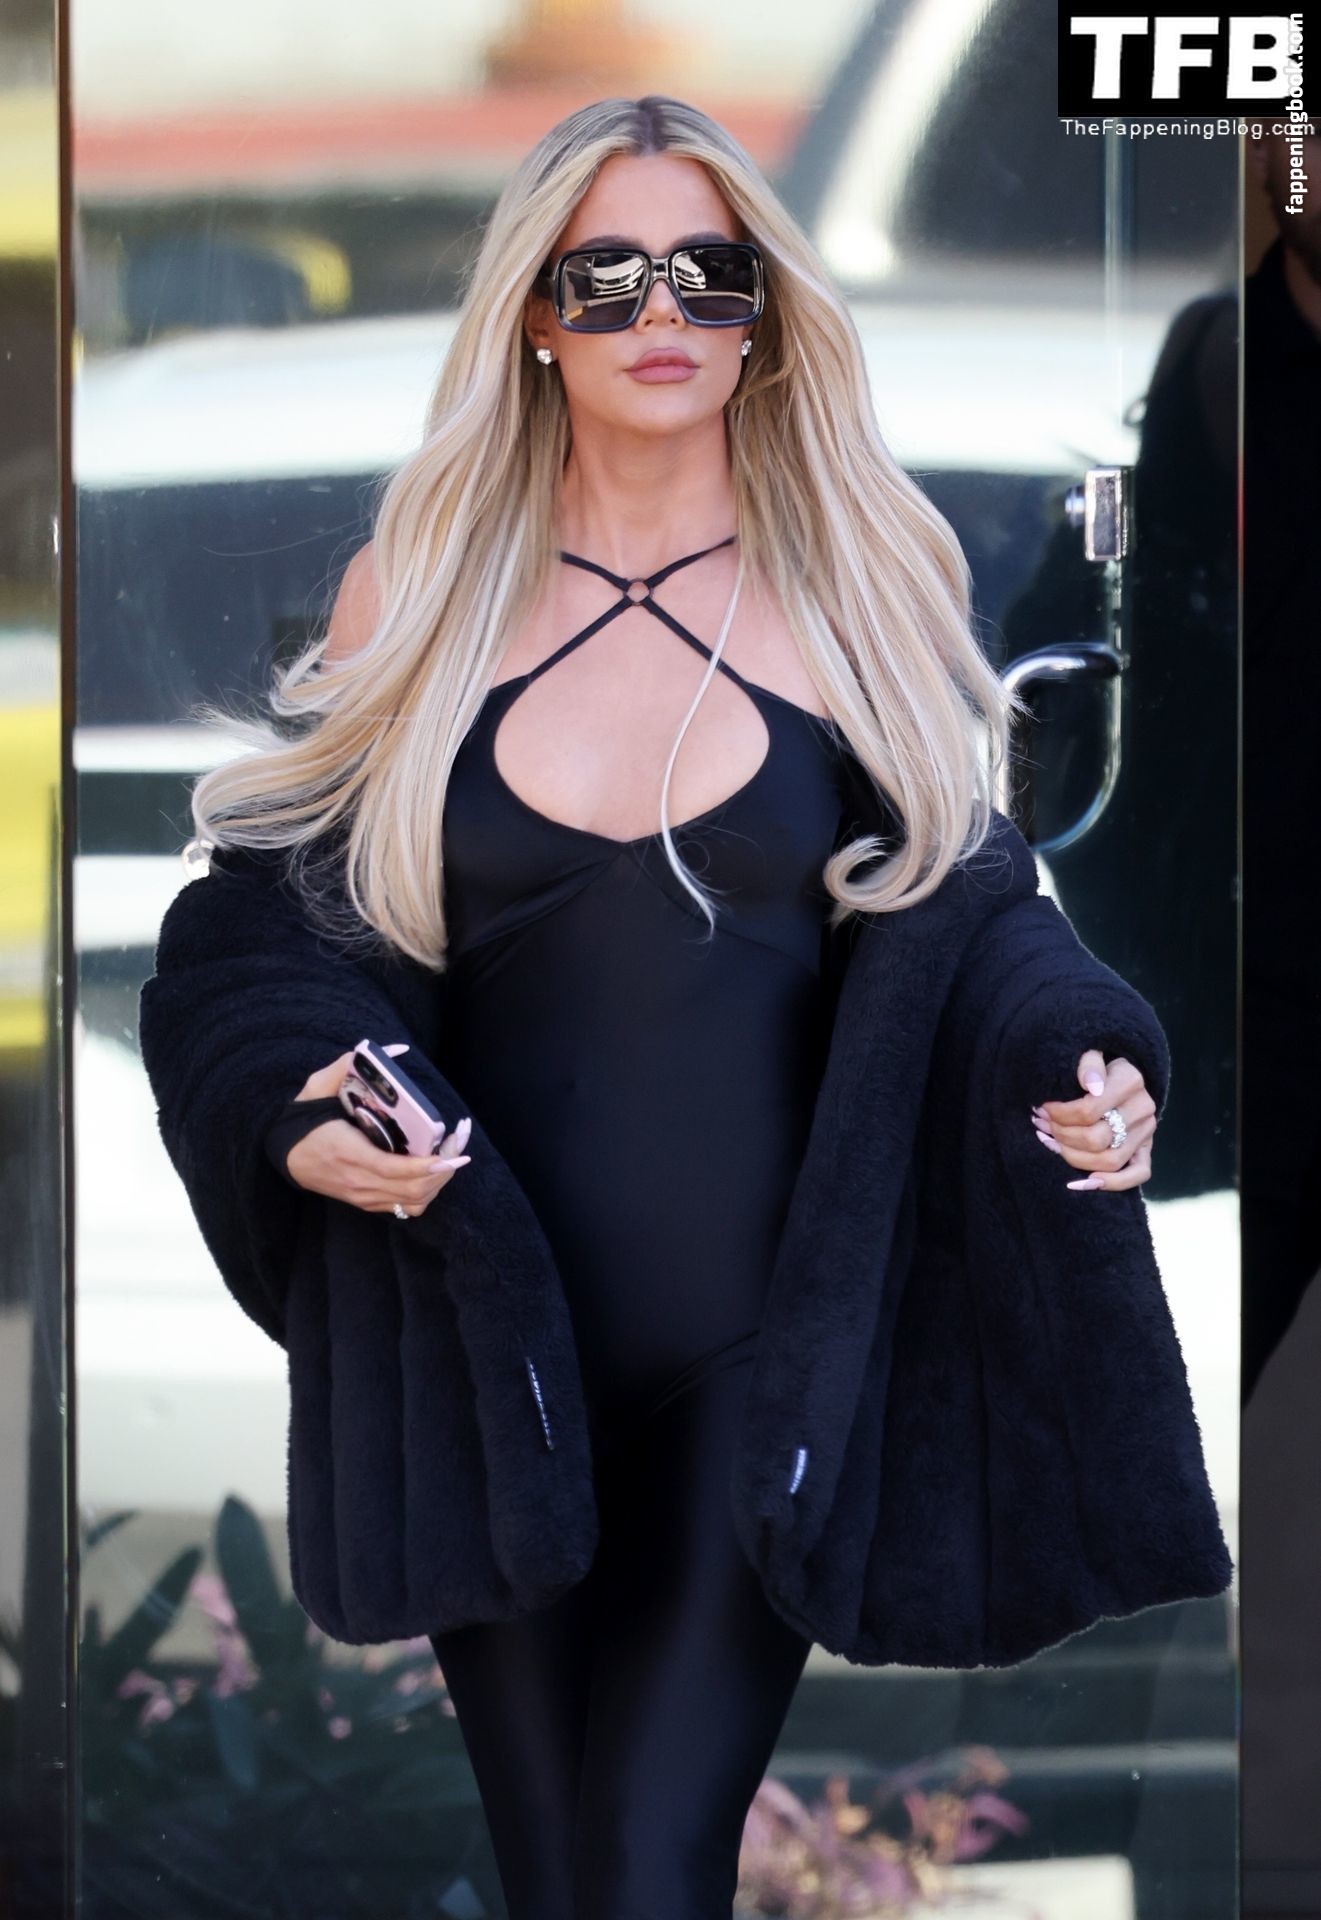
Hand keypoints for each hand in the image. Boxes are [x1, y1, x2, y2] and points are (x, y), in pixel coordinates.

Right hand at [284, 1043, 472, 1214]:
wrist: (286, 1155)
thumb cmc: (306, 1120)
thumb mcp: (318, 1087)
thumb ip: (347, 1065)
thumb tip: (393, 1049)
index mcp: (349, 1154)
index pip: (393, 1169)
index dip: (426, 1166)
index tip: (449, 1155)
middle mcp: (359, 1181)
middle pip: (413, 1189)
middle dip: (443, 1170)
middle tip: (458, 1146)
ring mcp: (364, 1196)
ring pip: (414, 1201)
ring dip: (439, 1182)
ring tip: (451, 1157)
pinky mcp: (367, 1202)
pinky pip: (406, 1206)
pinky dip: (426, 1191)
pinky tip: (433, 1170)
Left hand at [1030, 1048, 1155, 1192]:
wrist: (1113, 1072)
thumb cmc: (1092, 1064)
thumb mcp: (1087, 1051)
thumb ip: (1087, 1063)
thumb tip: (1091, 1085)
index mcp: (1131, 1080)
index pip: (1089, 1110)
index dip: (1059, 1114)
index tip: (1041, 1108)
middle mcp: (1143, 1107)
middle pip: (1096, 1139)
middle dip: (1062, 1136)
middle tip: (1042, 1126)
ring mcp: (1146, 1131)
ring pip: (1110, 1160)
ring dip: (1073, 1157)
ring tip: (1051, 1143)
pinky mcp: (1145, 1149)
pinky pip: (1138, 1175)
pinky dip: (1112, 1183)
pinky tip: (1083, 1183)